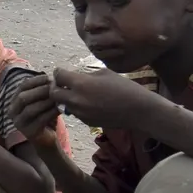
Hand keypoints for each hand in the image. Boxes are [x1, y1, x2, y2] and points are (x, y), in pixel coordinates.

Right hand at [12, 74, 62, 147]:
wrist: (47, 139)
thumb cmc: (45, 117)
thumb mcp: (43, 101)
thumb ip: (44, 91)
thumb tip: (54, 78)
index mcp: (14, 101)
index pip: (22, 86)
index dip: (36, 81)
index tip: (49, 77)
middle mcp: (12, 112)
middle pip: (23, 97)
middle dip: (40, 90)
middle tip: (55, 87)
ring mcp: (19, 123)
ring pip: (31, 109)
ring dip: (46, 101)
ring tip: (58, 97)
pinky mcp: (28, 132)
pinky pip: (40, 120)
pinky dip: (50, 112)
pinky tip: (60, 108)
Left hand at [48, 68, 165, 130]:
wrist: (138, 110)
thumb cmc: (124, 87)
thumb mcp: (104, 73)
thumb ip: (86, 75)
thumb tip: (75, 76)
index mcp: (80, 84)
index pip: (58, 76)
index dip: (58, 72)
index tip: (60, 71)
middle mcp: (76, 100)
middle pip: (54, 94)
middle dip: (55, 87)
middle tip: (61, 83)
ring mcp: (80, 113)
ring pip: (63, 104)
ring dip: (65, 97)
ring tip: (75, 92)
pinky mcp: (86, 122)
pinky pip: (75, 112)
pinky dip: (76, 106)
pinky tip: (88, 102)